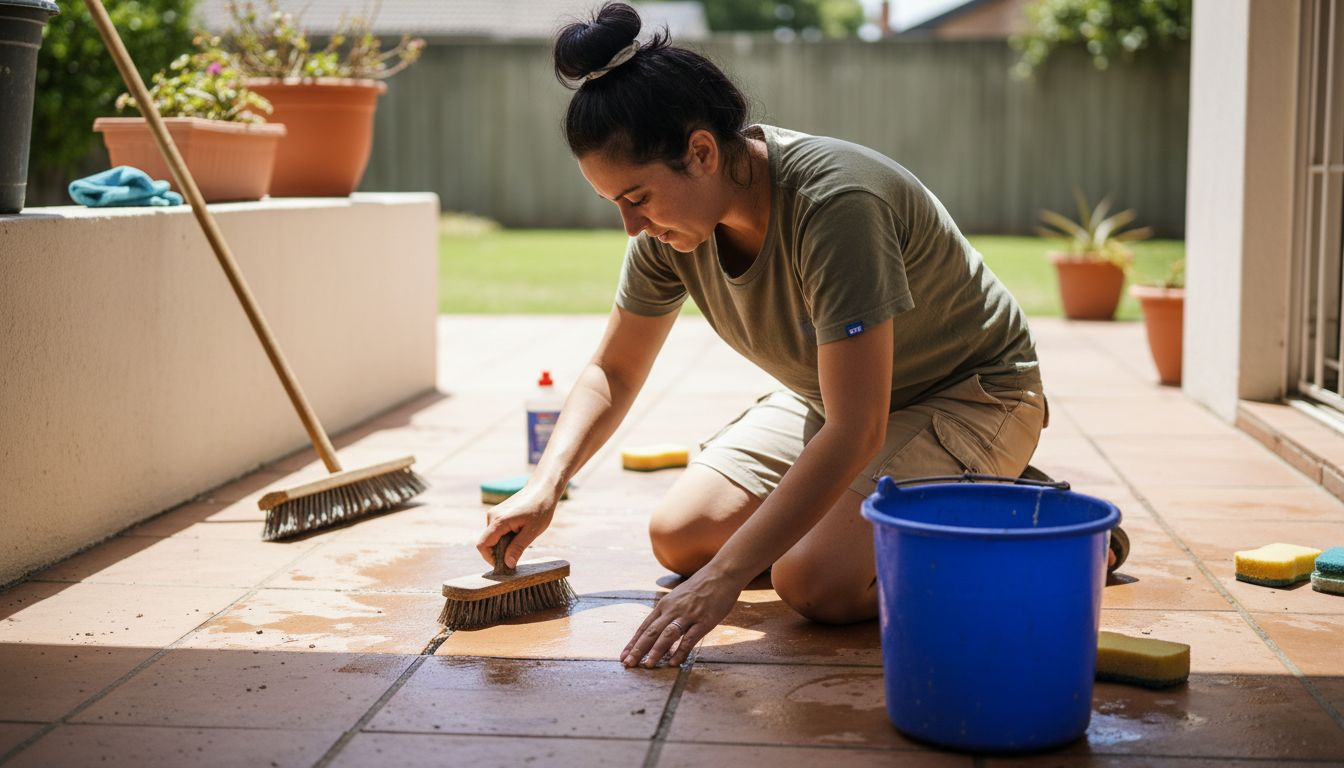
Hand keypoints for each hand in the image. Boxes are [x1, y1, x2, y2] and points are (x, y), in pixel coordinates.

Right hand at [476, 485, 556, 568]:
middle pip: (487, 542)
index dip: (490, 559)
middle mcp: (492, 516)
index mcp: (498, 521)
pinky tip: (519, 533)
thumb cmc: (540, 508)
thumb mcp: (532, 531)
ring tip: (522, 540)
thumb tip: (508, 564)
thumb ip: (518, 548)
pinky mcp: (498, 513)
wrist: (543, 489)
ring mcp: (494, 513)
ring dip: (503, 544)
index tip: (504, 565)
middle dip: (498, 553)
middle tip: (516, 556)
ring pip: (492, 537)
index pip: (483, 545)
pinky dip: (505, 537)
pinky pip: (496, 530)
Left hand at [622, 567, 740, 668]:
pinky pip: (689, 639)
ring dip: (656, 651)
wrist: (721, 574)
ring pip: (667, 635)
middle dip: (638, 650)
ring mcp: (688, 615)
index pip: (645, 627)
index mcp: (665, 605)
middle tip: (628, 664)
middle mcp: (672, 610)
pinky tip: (673, 662)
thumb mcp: (678, 597)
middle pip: (651, 632)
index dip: (633, 643)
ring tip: (647, 665)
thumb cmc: (700, 587)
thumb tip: (660, 633)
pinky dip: (680, 651)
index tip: (623, 656)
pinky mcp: (704, 621)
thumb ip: (669, 613)